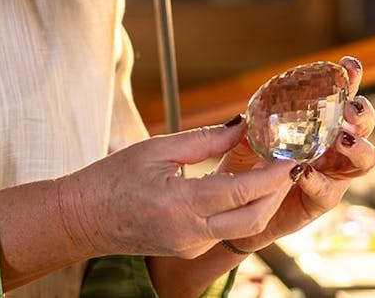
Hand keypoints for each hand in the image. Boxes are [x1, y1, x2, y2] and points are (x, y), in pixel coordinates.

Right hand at [55, 119, 297, 259]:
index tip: (291, 156)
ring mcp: (191, 246)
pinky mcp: (189, 249)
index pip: (241, 191)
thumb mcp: (156, 149)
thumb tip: (242, 126)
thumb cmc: (111, 179)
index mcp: (179, 204)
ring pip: (243, 227)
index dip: (272, 174)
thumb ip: (203, 139)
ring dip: (263, 200)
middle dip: (278, 191)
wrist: (82, 218)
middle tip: (289, 163)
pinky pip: (226, 229)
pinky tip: (243, 185)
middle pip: (254, 219)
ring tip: (271, 170)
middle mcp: (190, 233)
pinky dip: (241, 207)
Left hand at [217, 55, 374, 250]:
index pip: (341, 96)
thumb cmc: (245, 168)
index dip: (350, 79)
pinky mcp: (323, 200)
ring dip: (357, 148)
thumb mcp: (243, 143)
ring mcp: (333, 173)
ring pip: (364, 159)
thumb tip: (245, 118)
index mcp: (319, 123)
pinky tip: (302, 171)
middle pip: (365, 125)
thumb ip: (248, 131)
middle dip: (363, 113)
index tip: (349, 65)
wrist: (238, 209)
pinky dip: (317, 180)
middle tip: (350, 110)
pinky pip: (329, 190)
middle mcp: (334, 146)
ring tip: (342, 140)